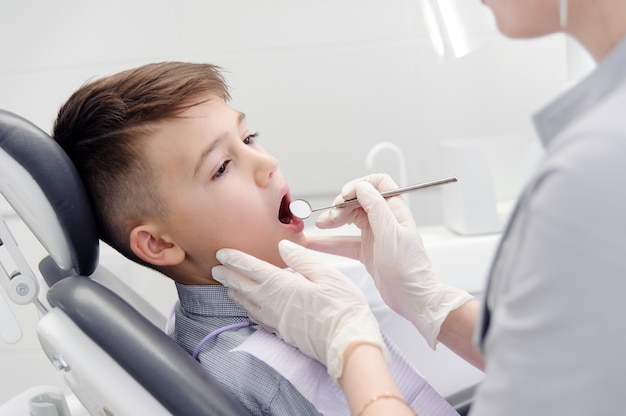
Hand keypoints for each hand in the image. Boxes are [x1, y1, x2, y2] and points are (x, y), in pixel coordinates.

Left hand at [212, 240, 387, 382]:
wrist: (346, 344)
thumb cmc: (341, 308)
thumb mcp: (327, 275)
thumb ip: (302, 259)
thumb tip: (282, 246)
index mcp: (282, 285)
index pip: (252, 268)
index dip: (236, 259)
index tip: (222, 253)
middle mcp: (272, 303)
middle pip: (243, 286)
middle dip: (228, 275)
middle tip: (216, 268)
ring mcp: (275, 320)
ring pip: (247, 303)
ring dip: (235, 292)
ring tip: (227, 285)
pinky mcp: (282, 332)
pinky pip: (256, 317)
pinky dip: (247, 308)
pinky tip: (248, 308)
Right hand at [310, 174, 472, 347]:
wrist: (413, 299)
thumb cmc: (408, 269)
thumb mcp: (390, 235)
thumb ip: (376, 209)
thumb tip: (362, 187)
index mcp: (395, 212)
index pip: (379, 184)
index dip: (360, 186)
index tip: (345, 196)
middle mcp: (385, 221)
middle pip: (359, 201)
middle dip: (341, 205)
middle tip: (330, 218)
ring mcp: (375, 236)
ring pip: (350, 220)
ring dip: (334, 220)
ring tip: (320, 225)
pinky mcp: (367, 252)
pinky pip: (345, 241)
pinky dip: (330, 241)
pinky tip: (315, 243)